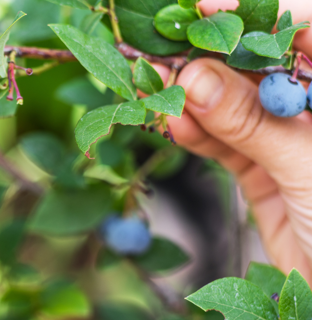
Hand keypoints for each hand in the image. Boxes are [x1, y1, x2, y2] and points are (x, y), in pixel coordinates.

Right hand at [169, 0, 311, 277]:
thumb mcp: (308, 168)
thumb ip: (251, 122)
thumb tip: (193, 79)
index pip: (306, 32)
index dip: (257, 13)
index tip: (201, 8)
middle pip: (260, 66)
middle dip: (211, 58)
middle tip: (160, 52)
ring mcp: (291, 140)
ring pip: (235, 104)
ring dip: (193, 98)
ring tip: (154, 89)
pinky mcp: (265, 172)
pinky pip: (224, 142)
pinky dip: (196, 134)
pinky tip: (173, 124)